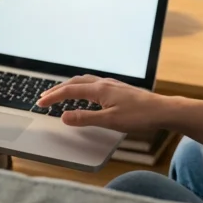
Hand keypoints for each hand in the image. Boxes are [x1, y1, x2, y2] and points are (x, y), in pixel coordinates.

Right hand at [36, 75, 172, 132]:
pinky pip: (93, 83)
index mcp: (99, 89)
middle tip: (43, 98)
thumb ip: (85, 118)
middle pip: (74, 82)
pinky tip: (85, 93)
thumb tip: (63, 116)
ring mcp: (111, 84)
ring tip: (59, 93)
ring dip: (68, 86)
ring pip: (84, 81)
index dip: (53, 97)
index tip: (39, 104)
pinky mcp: (118, 88)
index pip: (69, 91)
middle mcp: (103, 83)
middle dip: (57, 90)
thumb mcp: (110, 121)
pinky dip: (81, 87)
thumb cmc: (139, 116)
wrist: (163, 110)